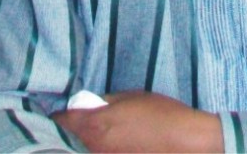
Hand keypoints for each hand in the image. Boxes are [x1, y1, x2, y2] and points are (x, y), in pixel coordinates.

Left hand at [51, 90, 223, 152]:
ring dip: (79, 147)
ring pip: (80, 153)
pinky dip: (97, 152)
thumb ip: (103, 102)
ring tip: (90, 141)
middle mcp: (92, 150)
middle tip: (73, 130)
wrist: (187, 144)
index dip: (59, 117)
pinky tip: (110, 148)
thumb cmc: (161, 115)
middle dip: (66, 136)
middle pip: (65, 143)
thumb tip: (88, 107)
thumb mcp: (131, 97)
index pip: (59, 123)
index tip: (64, 116)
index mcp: (94, 126)